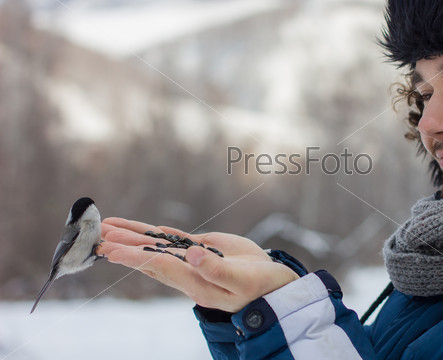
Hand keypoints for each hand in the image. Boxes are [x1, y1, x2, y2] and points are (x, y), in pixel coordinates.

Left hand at [98, 218, 298, 312]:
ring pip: (159, 246)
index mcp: (193, 281)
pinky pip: (177, 240)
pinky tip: (148, 229)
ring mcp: (195, 260)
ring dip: (136, 236)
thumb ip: (215, 269)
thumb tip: (190, 254)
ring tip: (113, 227)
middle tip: (99, 235)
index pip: (156, 265)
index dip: (133, 256)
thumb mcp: (239, 279)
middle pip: (149, 256)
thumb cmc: (259, 286)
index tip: (110, 249)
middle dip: (124, 244)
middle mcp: (188, 271)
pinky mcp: (205, 250)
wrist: (273, 285)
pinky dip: (160, 233)